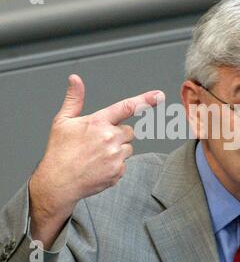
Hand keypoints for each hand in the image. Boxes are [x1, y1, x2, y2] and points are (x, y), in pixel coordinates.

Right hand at [29, 74, 163, 245]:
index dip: (145, 100)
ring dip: (118, 150)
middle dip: (119, 135)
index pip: (127, 107)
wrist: (58, 182)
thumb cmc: (59, 151)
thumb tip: (75, 79)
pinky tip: (99, 167)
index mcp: (98, 122)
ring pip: (128, 148)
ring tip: (97, 156)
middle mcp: (110, 137)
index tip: (159, 95)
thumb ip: (74, 99)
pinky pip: (124, 164)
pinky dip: (115, 165)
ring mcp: (115, 156)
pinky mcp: (118, 171)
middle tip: (100, 142)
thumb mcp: (63, 121)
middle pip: (130, 131)